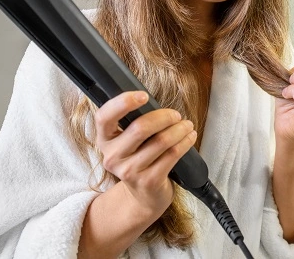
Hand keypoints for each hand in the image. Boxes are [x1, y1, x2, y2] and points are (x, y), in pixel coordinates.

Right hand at [93, 91, 196, 217]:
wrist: (142, 197)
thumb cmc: (138, 159)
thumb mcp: (127, 141)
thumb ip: (132, 122)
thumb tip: (151, 101)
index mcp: (104, 140)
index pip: (104, 117)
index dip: (122, 102)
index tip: (143, 95)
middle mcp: (113, 156)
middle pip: (140, 128)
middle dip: (164, 117)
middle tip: (176, 115)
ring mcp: (130, 171)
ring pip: (160, 141)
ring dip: (179, 129)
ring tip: (187, 125)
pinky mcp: (149, 181)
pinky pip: (172, 155)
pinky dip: (185, 142)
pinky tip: (189, 137)